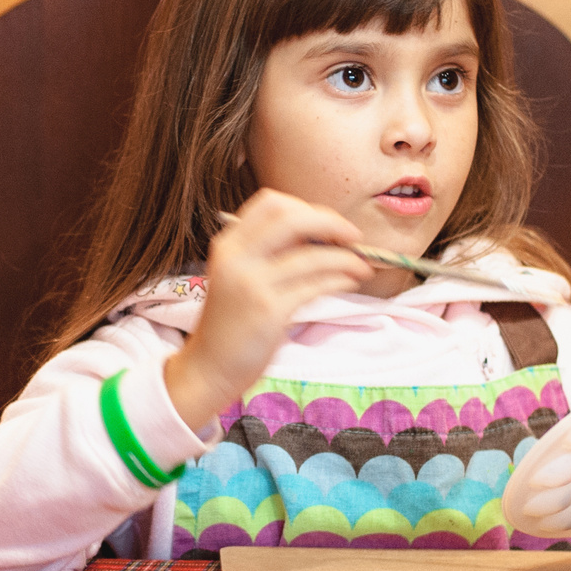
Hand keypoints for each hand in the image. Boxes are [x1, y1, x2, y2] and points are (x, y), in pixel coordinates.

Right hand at [163, 189, 372, 432]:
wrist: (208, 368)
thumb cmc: (231, 324)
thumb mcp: (239, 277)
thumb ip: (270, 253)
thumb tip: (323, 236)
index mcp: (229, 244)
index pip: (271, 203)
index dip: (306, 208)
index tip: (327, 224)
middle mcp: (237, 258)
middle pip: (293, 218)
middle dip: (332, 223)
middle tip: (354, 237)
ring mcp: (252, 284)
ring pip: (312, 255)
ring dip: (346, 258)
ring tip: (362, 267)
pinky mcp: (269, 312)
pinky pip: (316, 286)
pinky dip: (340, 279)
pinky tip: (348, 282)